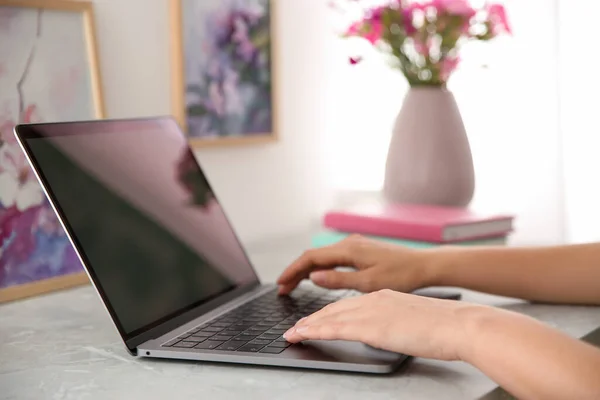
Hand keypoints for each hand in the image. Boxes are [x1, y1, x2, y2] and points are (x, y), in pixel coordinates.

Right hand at [277, 235, 435, 294]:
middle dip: (295, 272)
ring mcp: (354, 245)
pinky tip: (315, 277)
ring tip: (293, 286)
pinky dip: (319, 268)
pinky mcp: (360, 250)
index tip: (280, 283)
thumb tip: (313, 277)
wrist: (424, 265)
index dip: (293, 271)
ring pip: (322, 257)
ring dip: (306, 271)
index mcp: (348, 250)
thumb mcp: (367, 283)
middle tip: (282, 289)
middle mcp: (348, 243)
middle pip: (313, 256)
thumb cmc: (401, 275)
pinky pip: (332, 258)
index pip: (311, 258)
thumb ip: (338, 280)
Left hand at [283, 289, 482, 360]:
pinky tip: (303, 334)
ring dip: (308, 325)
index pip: (349, 305)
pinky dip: (315, 331)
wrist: (457, 325)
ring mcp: (371, 311)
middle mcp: (374, 299)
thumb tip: (388, 331)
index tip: (317, 320)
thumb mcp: (413, 319)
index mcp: (384, 297)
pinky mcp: (370, 326)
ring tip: (293, 333)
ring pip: (330, 316)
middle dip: (313, 318)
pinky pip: (335, 327)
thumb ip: (395, 322)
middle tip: (297, 327)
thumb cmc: (444, 326)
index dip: (329, 313)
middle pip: (334, 308)